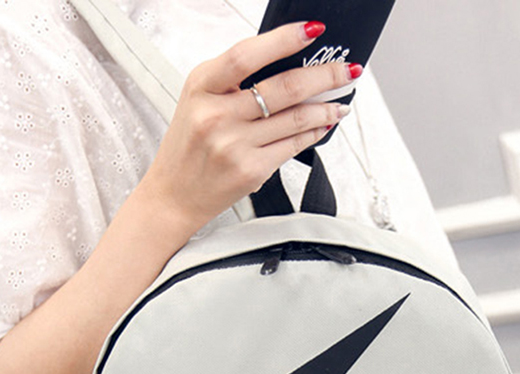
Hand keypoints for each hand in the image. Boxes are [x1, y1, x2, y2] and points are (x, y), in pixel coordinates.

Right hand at [139, 22, 358, 231]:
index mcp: (201, 87)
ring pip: (296, 118)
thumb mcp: (198, 100)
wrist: (174, 195)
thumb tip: (286, 61)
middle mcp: (217, 115)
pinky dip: (314, 133)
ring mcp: (235, 145)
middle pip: (283, 87)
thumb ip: (233, 80)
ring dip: (326, 107)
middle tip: (345, 69)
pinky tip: (323, 125)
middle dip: (324, 76)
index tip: (312, 31)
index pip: (246, 55)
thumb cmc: (188, 147)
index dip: (284, 40)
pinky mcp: (251, 171)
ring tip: (340, 100)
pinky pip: (293, 146)